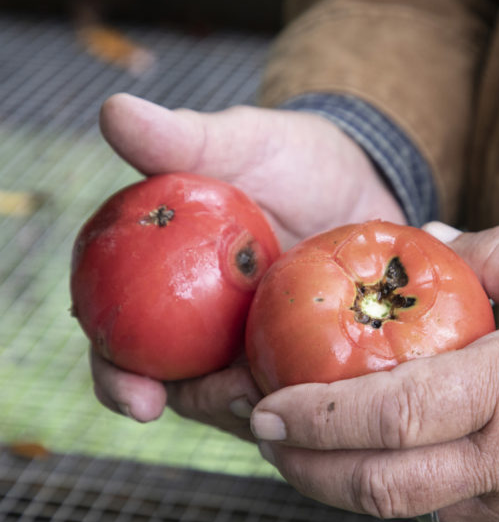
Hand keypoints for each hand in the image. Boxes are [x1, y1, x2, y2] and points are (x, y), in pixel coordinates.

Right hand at [91, 93, 404, 429]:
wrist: (362, 178)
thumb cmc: (292, 160)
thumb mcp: (245, 145)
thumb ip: (185, 140)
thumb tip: (114, 111)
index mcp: (165, 290)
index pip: (122, 344)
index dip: (117, 378)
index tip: (138, 399)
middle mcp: (205, 331)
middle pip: (183, 391)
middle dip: (203, 406)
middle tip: (236, 395)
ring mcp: (259, 350)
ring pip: (248, 402)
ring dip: (264, 410)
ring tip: (293, 391)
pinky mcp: (308, 359)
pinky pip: (305, 392)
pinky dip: (313, 396)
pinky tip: (334, 390)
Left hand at [251, 224, 498, 521]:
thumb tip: (433, 243)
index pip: (390, 413)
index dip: (316, 415)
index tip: (267, 406)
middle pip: (379, 488)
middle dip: (306, 469)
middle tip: (268, 439)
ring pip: (413, 512)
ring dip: (354, 483)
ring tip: (322, 446)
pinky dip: (419, 493)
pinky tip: (410, 460)